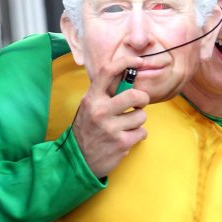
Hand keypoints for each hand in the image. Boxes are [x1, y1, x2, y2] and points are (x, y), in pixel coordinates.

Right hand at [71, 60, 150, 178]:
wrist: (78, 160)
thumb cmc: (87, 130)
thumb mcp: (89, 108)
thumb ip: (104, 94)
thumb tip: (127, 79)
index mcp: (92, 98)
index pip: (108, 71)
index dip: (126, 62)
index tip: (139, 61)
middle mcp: (100, 111)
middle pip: (135, 96)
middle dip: (143, 99)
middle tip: (140, 104)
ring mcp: (111, 128)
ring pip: (141, 116)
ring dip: (138, 121)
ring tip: (126, 126)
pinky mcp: (121, 143)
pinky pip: (142, 132)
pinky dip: (138, 135)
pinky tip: (127, 138)